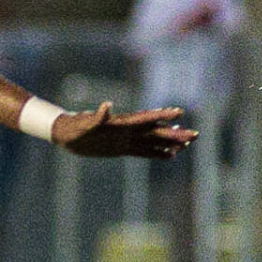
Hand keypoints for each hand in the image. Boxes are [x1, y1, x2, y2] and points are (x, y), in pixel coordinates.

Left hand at [53, 103, 196, 158]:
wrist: (66, 134)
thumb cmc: (75, 127)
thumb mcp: (85, 124)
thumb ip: (98, 116)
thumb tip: (107, 106)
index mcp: (122, 123)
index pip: (146, 118)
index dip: (162, 115)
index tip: (179, 112)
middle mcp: (128, 130)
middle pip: (156, 131)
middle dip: (175, 133)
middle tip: (195, 135)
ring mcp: (126, 139)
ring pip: (153, 141)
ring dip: (170, 142)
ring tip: (188, 144)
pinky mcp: (122, 149)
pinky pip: (144, 152)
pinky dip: (157, 153)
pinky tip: (170, 155)